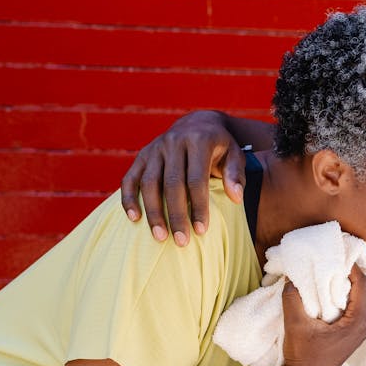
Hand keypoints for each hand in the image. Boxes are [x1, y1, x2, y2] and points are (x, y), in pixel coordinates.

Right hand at [120, 111, 246, 245]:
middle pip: (171, 183)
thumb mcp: (234, 155)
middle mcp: (174, 142)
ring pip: (149, 183)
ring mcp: (155, 148)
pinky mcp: (142, 155)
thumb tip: (236, 198)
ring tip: (160, 237)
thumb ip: (235, 175)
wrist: (198, 124)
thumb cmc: (220, 148)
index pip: (197, 179)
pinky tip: (134, 218)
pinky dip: (129, 198)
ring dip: (153, 212)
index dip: (198, 206)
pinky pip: (130, 178)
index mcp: (199, 140)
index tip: (201, 231)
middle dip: (176, 215)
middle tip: (181, 242)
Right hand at [280, 266, 365, 365]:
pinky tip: (329, 289)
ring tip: (331, 269)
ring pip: (357, 299)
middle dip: (349, 273)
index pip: (362, 285)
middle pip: (362, 290)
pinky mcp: (350, 335)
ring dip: (345, 285)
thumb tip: (291, 277)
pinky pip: (352, 308)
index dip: (352, 266)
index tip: (339, 252)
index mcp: (358, 323)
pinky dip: (342, 296)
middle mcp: (363, 326)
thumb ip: (293, 297)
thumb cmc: (301, 355)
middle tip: (335, 257)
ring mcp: (358, 332)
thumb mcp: (295, 323)